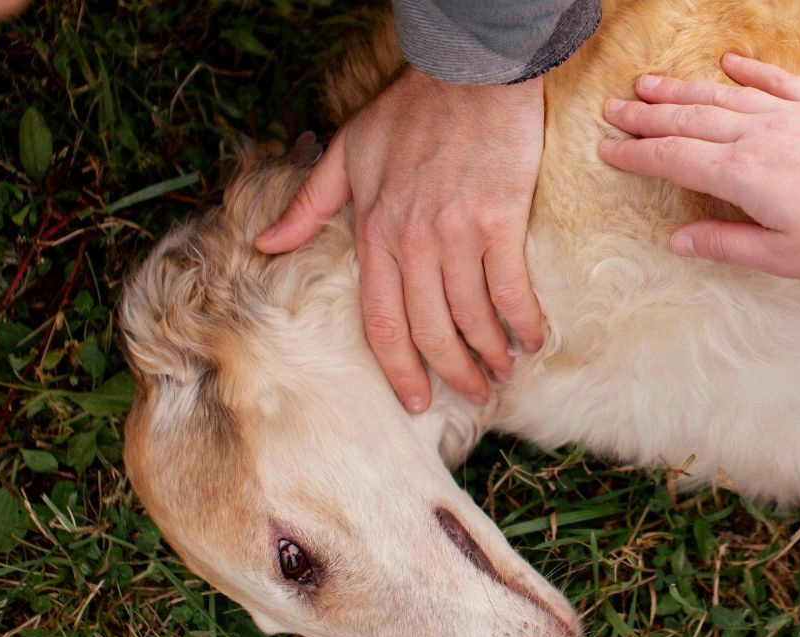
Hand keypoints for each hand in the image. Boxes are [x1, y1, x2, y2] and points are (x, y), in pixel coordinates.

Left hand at [255, 68, 544, 410]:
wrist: (468, 73)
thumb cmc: (411, 110)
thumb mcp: (346, 153)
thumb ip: (309, 205)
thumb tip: (265, 245)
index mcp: (375, 233)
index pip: (383, 322)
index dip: (399, 370)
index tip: (414, 400)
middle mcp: (412, 244)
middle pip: (429, 331)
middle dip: (452, 373)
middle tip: (472, 395)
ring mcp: (456, 236)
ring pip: (471, 318)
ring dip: (490, 355)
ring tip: (502, 373)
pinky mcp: (498, 222)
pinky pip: (509, 290)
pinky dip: (523, 323)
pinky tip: (533, 341)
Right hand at [598, 53, 799, 280]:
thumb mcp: (785, 257)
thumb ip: (727, 244)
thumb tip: (679, 240)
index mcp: (743, 176)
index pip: (674, 159)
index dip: (636, 155)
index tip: (606, 151)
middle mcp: (759, 137)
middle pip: (689, 120)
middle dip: (645, 116)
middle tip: (612, 109)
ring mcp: (791, 115)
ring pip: (723, 96)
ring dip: (682, 89)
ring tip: (649, 84)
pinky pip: (775, 81)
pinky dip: (748, 72)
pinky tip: (729, 63)